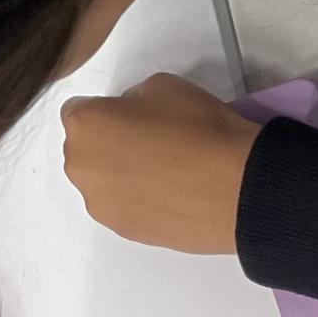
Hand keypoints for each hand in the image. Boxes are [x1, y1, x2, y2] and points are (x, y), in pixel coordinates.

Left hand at [61, 73, 259, 254]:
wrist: (239, 189)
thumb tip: (128, 117)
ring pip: (102, 181)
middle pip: (85, 149)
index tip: (132, 116)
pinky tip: (170, 196)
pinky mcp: (123, 231)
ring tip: (164, 174)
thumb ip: (131, 99)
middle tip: (150, 143)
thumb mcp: (162, 85)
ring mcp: (100, 204)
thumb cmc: (198, 128)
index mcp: (84, 126)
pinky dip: (137, 200)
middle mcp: (80, 167)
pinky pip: (122, 206)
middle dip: (108, 143)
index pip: (78, 111)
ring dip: (120, 174)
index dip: (106, 110)